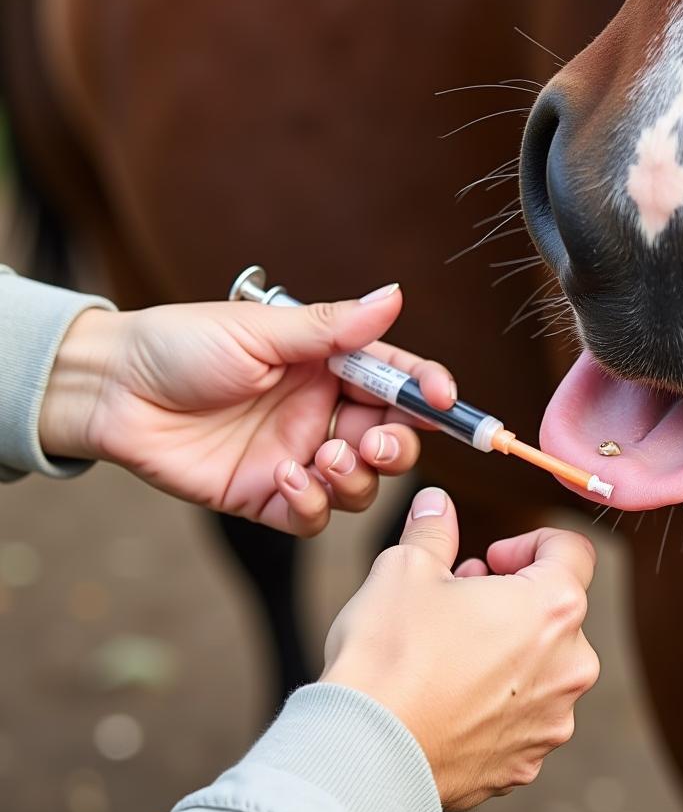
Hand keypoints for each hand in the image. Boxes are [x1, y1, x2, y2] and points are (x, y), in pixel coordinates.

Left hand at [38, 285, 455, 534]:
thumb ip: (332, 327)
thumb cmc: (180, 345)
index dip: (427, 393)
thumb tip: (394, 296)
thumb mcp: (260, 332)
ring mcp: (297, 457)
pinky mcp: (267, 496)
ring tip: (320, 457)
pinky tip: (282, 477)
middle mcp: (321, 413)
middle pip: (391, 440)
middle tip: (375, 441)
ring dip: (354, 476)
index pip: (396, 381)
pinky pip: (312, 516)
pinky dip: (310, 503)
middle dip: (398, 446)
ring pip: (360, 484)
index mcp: (327, 366)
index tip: (443, 400)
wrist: (112, 390)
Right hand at [322, 487, 600, 811]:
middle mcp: (570, 666)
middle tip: (456, 601)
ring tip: (446, 651)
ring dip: (505, 651)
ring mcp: (552, 721)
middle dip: (511, 599)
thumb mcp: (404, 569)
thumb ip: (433, 530)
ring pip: (540, 667)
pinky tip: (444, 700)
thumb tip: (436, 505)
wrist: (365, 756)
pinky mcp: (525, 763)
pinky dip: (493, 702)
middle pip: (556, 612)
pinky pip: (520, 717)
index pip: (573, 550)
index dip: (530, 542)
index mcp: (554, 608)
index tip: (491, 558)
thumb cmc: (390, 655)